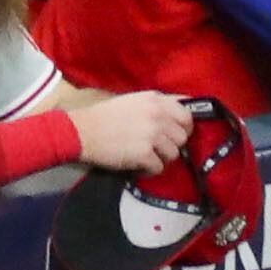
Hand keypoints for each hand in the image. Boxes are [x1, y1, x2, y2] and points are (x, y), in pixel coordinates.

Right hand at [71, 93, 196, 174]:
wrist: (83, 131)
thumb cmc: (105, 115)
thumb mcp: (134, 101)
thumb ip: (157, 106)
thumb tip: (179, 115)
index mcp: (156, 100)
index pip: (187, 115)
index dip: (184, 127)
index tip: (175, 134)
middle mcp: (158, 115)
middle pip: (183, 137)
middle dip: (172, 144)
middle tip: (157, 148)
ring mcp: (152, 134)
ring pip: (174, 154)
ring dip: (161, 158)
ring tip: (146, 156)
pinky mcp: (144, 154)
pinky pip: (159, 167)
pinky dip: (149, 169)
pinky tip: (138, 164)